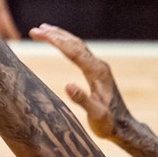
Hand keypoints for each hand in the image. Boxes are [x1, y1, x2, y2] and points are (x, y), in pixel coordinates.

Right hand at [29, 23, 127, 139]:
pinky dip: (67, 45)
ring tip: (44, 29)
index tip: (40, 33)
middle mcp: (98, 65)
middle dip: (55, 35)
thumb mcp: (96, 114)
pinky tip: (61, 44)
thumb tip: (67, 85)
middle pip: (75, 44)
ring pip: (77, 46)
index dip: (55, 41)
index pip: (73, 51)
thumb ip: (82, 100)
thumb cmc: (109, 123)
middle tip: (35, 30)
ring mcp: (98, 68)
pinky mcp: (96, 72)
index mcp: (97, 72)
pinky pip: (79, 53)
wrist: (122, 127)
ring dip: (61, 37)